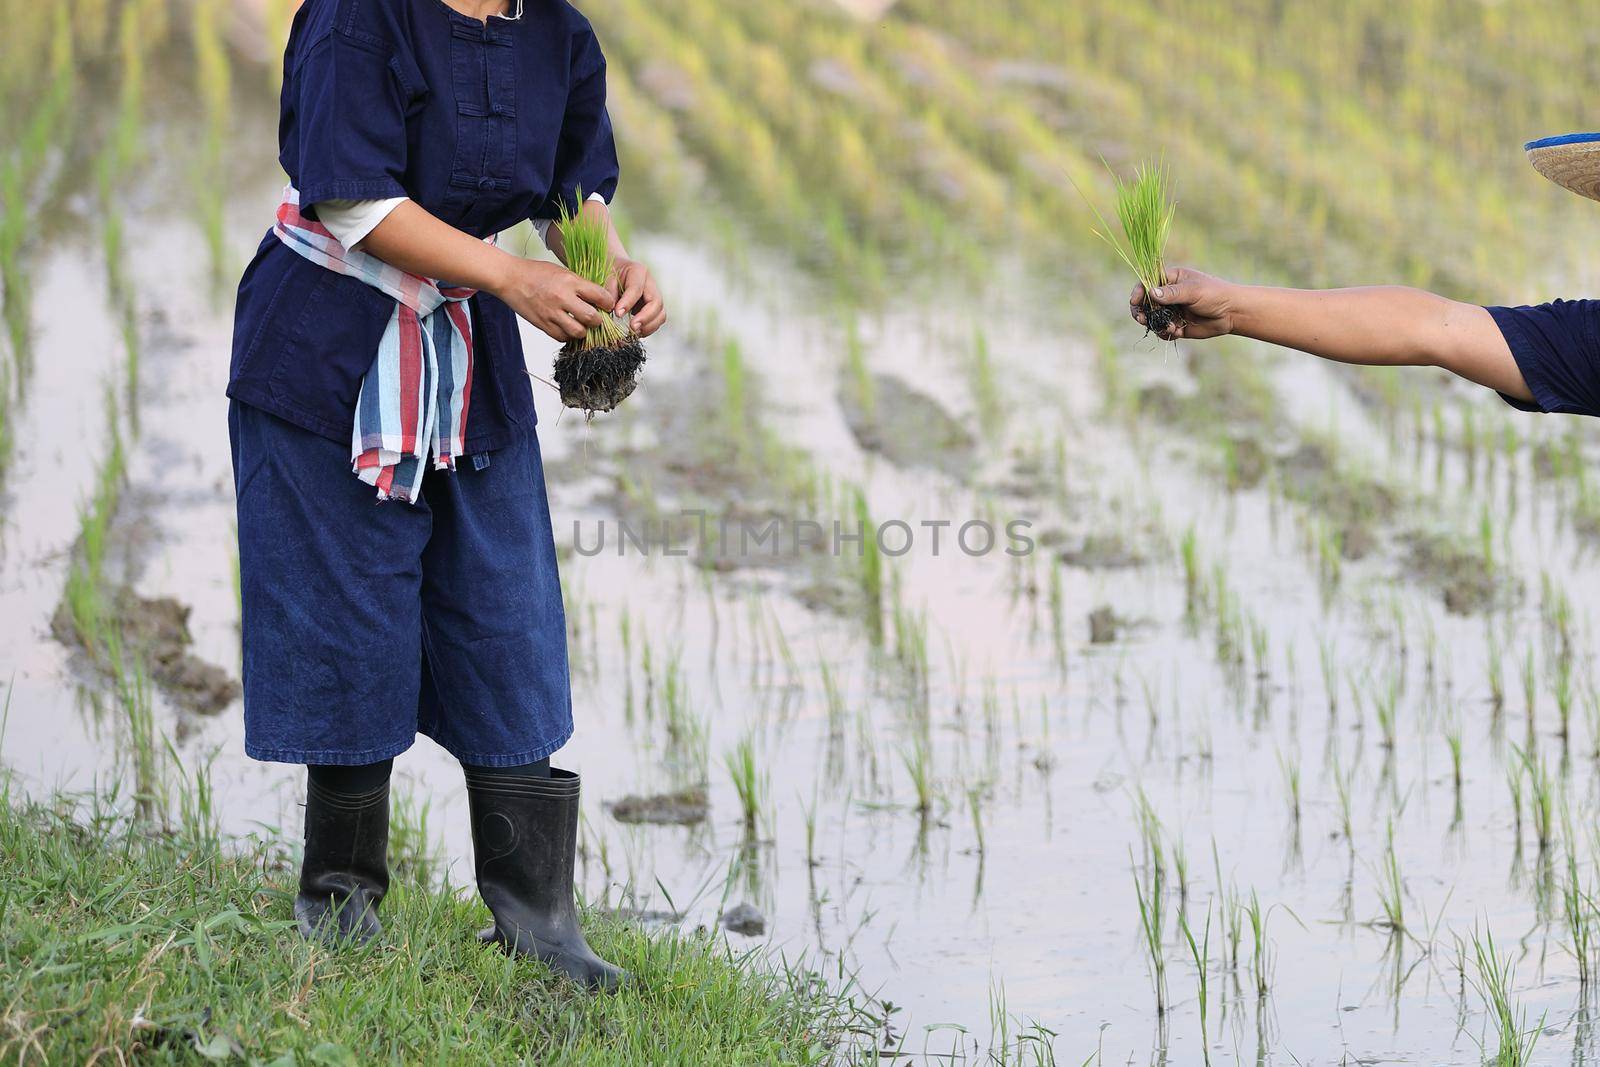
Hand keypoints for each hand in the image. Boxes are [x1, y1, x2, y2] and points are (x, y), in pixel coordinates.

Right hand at [496, 257, 614, 342]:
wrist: (510, 278)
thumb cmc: (537, 273)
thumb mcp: (562, 272)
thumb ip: (579, 285)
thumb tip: (598, 298)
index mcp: (570, 281)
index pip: (600, 296)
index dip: (608, 303)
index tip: (607, 306)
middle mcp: (562, 298)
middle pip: (592, 318)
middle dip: (598, 321)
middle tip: (595, 319)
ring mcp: (551, 313)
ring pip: (578, 332)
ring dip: (583, 331)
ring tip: (581, 325)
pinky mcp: (542, 324)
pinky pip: (562, 337)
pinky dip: (568, 336)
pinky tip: (567, 329)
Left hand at [610, 257, 666, 337]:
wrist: (613, 273)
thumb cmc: (608, 273)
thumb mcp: (604, 276)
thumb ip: (608, 290)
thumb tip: (612, 307)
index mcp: (638, 271)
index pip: (637, 289)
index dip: (628, 302)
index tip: (618, 314)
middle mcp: (650, 283)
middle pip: (656, 303)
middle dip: (645, 318)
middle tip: (632, 328)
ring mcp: (654, 297)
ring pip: (661, 314)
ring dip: (649, 326)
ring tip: (634, 332)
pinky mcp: (652, 309)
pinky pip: (657, 321)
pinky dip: (648, 329)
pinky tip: (636, 333)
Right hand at [1130, 267, 1236, 340]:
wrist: (1232, 313)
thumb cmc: (1215, 294)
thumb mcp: (1193, 291)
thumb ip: (1172, 293)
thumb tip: (1151, 293)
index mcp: (1170, 279)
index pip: (1147, 283)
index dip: (1138, 292)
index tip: (1135, 302)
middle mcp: (1168, 294)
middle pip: (1145, 303)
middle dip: (1142, 312)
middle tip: (1142, 319)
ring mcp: (1171, 310)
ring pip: (1152, 319)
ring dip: (1157, 325)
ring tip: (1170, 328)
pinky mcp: (1176, 324)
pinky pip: (1162, 330)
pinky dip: (1166, 333)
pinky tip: (1177, 332)